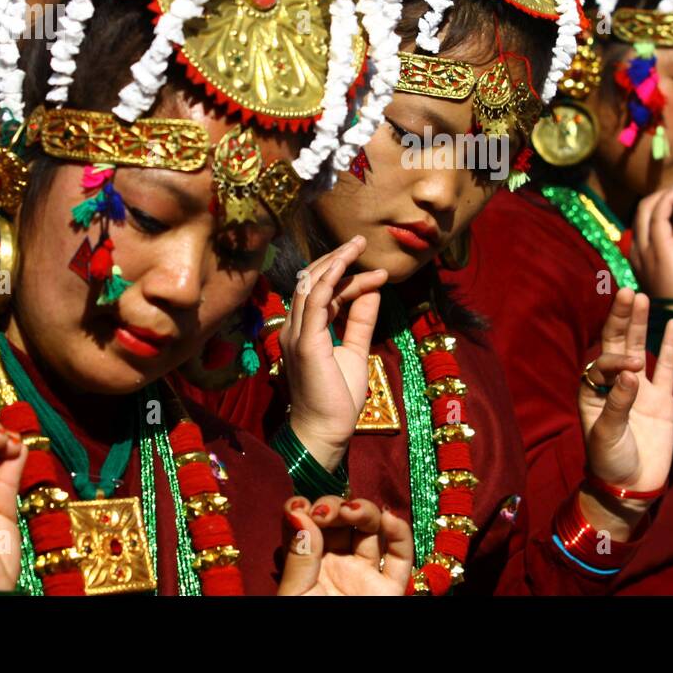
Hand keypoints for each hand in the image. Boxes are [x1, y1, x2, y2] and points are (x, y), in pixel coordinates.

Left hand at [277, 496, 412, 595]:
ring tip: (352, 510)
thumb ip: (300, 557)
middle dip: (333, 506)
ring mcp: (364, 576)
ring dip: (364, 509)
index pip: (306, 525)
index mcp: (306, 568)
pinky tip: (388, 518)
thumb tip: (298, 512)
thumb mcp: (295, 596)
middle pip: (339, 522)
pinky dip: (399, 531)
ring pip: (370, 530)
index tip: (298, 503)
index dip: (303, 509)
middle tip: (325, 512)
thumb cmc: (305, 631)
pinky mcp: (390, 589)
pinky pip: (400, 555)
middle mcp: (335, 567)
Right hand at [283, 236, 387, 471]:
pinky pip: (316, 301)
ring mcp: (297, 334)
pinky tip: (348, 266)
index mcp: (306, 331)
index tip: (376, 273)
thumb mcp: (356, 351)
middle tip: (360, 241)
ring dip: (336, 262)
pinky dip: (331, 280)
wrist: (327, 431)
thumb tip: (373, 291)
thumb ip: (361, 321)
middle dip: (336, 258)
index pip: (322, 292)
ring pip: (312, 285)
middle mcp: (295, 328)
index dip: (346, 276)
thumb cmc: (338, 398)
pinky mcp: (306, 343)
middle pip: (312, 281)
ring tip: (358, 246)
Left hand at [577, 289, 672, 540]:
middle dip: (621, 319)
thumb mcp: (607, 435)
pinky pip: (666, 367)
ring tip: (642, 297)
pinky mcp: (661, 399)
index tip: (633, 369)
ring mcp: (639, 389)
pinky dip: (669, 347)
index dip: (617, 359)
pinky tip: (672, 324)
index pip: (604, 362)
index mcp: (592, 390)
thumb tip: (632, 375)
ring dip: (640, 325)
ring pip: (640, 349)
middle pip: (617, 344)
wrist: (631, 488)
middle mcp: (614, 384)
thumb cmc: (609, 462)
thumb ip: (618, 404)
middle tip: (628, 292)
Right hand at [629, 186, 672, 304]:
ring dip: (670, 195)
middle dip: (667, 195)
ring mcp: (644, 249)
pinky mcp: (657, 248)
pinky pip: (659, 214)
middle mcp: (638, 249)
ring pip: (647, 208)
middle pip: (643, 209)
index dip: (668, 202)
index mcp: (643, 253)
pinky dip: (671, 199)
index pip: (648, 218)